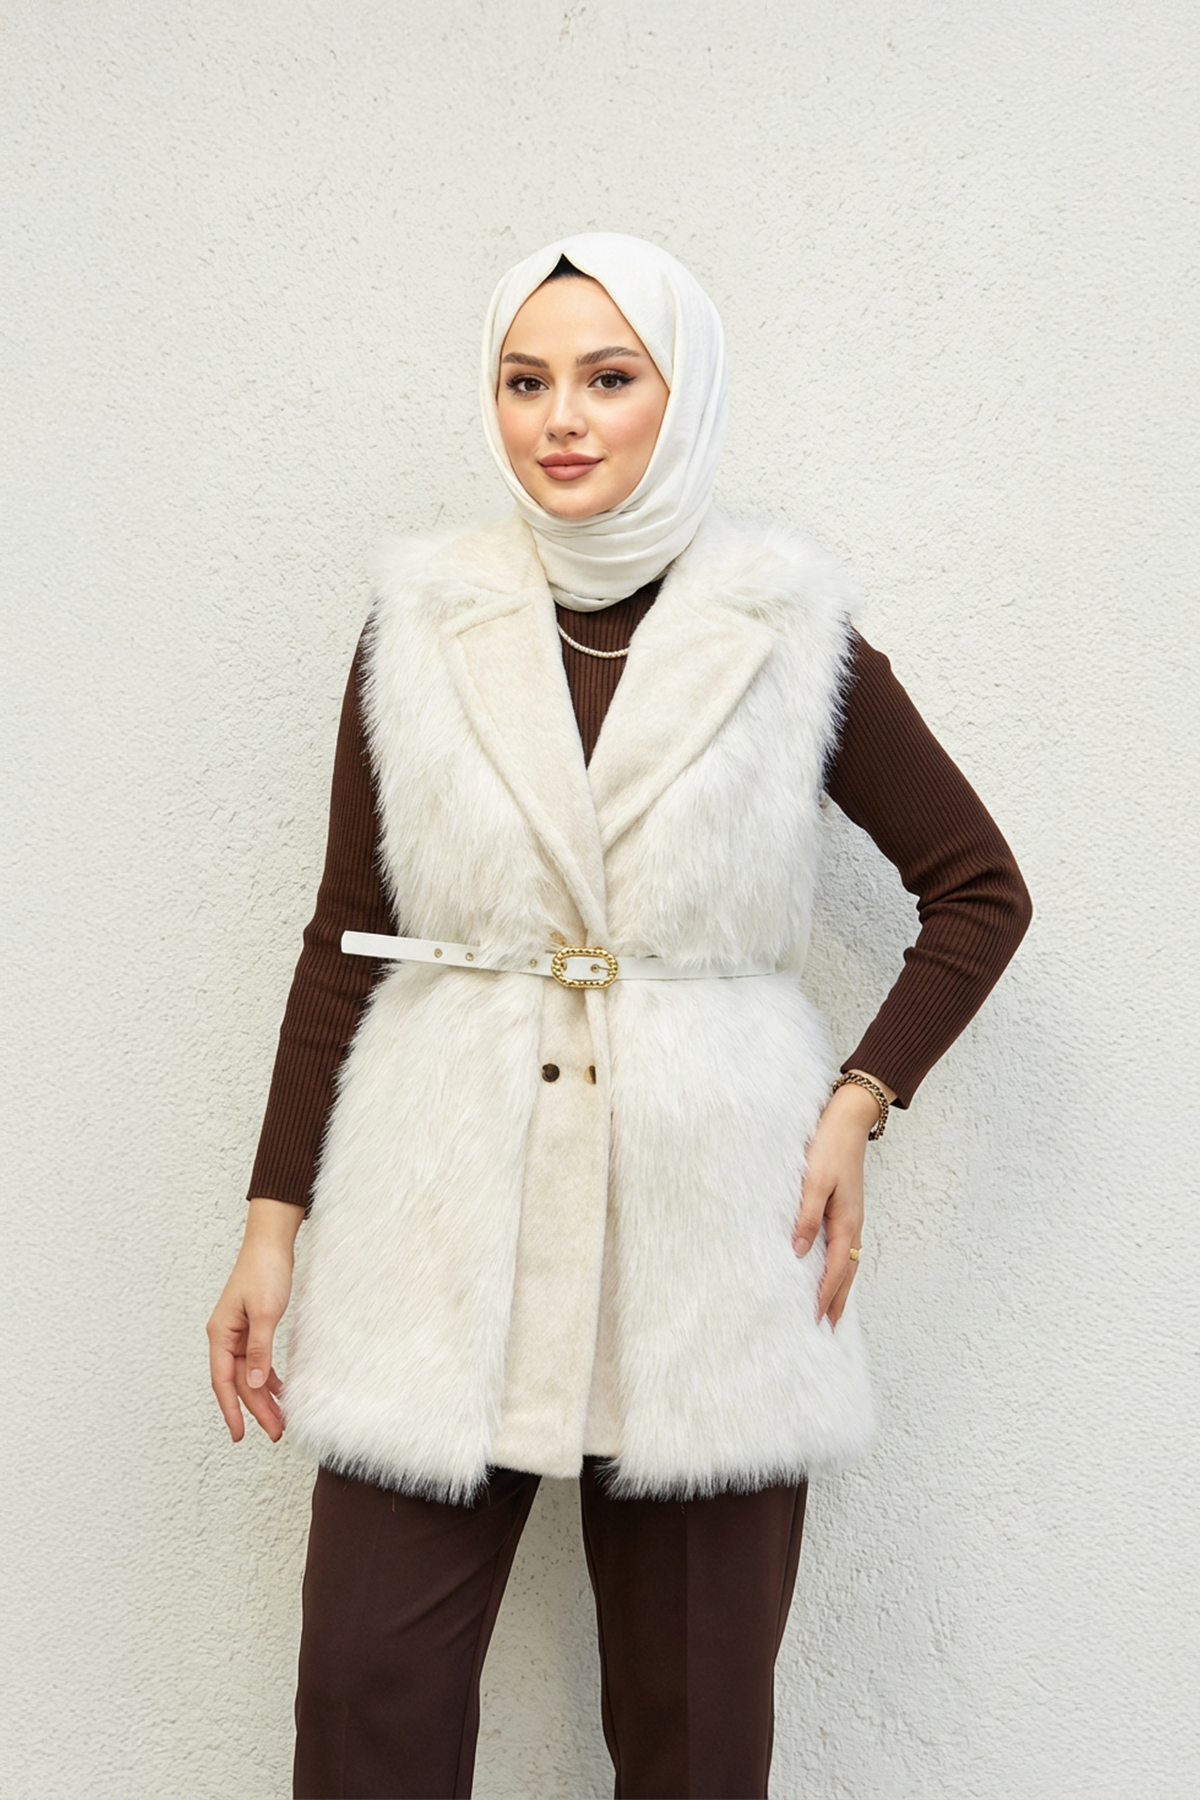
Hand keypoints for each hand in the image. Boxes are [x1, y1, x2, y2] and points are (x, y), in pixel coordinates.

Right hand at [206, 1198, 302, 1442]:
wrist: (271, 1243)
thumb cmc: (264, 1271)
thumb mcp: (264, 1312)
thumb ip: (259, 1349)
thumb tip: (257, 1384)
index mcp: (220, 1335)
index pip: (224, 1382)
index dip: (231, 1410)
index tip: (240, 1434)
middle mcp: (225, 1337)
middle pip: (239, 1382)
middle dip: (256, 1409)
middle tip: (276, 1431)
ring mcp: (237, 1333)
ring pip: (250, 1374)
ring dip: (264, 1397)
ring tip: (281, 1419)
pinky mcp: (252, 1328)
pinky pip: (257, 1361)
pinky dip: (269, 1378)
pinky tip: (281, 1390)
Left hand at [792, 1075, 889, 1327]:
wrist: (848, 1120)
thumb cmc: (829, 1147)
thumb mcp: (814, 1181)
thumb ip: (807, 1217)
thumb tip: (800, 1252)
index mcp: (846, 1222)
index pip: (836, 1270)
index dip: (825, 1295)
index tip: (815, 1319)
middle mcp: (853, 1224)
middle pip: (847, 1273)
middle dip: (837, 1301)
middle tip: (827, 1328)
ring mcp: (853, 1217)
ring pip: (849, 1262)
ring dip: (841, 1287)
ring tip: (831, 1309)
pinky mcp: (848, 1209)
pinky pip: (846, 1248)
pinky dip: (842, 1267)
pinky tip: (832, 1270)